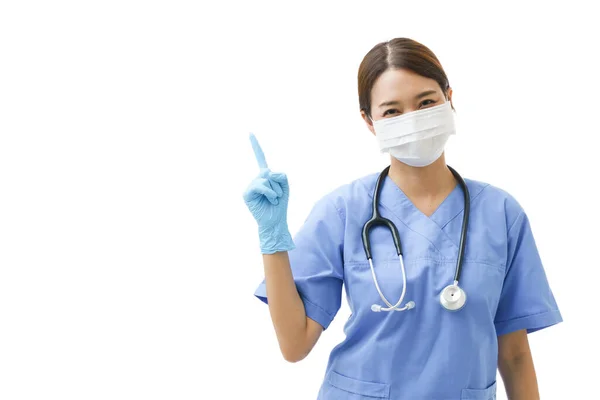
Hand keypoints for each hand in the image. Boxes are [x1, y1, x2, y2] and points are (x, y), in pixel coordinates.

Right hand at [243, 134, 294, 253]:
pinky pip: (261, 186)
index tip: (250, 133)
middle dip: (278, 184)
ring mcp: (250, 186)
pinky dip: (269, 193)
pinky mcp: (247, 193)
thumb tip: (267, 173)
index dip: (255, 146)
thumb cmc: (280, 205)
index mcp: (265, 176)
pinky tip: (270, 201)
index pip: (260, 158)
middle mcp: (256, 179)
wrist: (275, 222)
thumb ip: (280, 175)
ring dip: (275, 190)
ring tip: (274, 200)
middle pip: (270, 172)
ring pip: (266, 178)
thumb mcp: (285, 186)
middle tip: (277, 196)